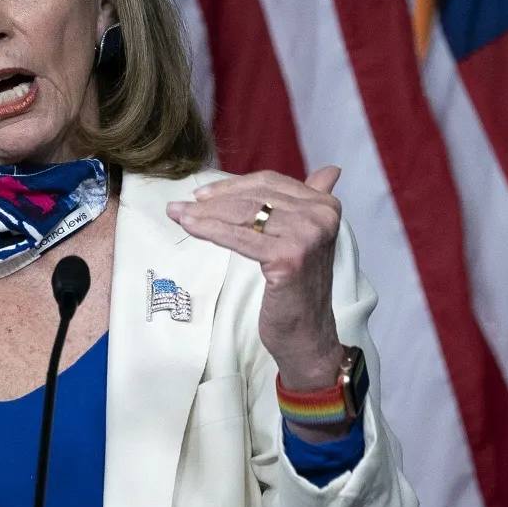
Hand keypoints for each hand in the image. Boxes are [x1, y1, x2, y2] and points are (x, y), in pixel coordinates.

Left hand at [167, 167, 344, 393]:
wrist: (307, 336)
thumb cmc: (299, 289)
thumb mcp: (307, 238)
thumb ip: (314, 203)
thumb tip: (330, 171)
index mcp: (326, 205)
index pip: (270, 183)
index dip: (232, 186)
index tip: (202, 194)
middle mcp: (321, 216)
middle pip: (254, 198)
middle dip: (213, 201)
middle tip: (180, 205)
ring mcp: (307, 236)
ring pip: (244, 215)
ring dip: (204, 214)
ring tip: (177, 214)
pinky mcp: (289, 257)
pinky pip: (240, 238)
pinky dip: (211, 231)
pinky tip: (190, 228)